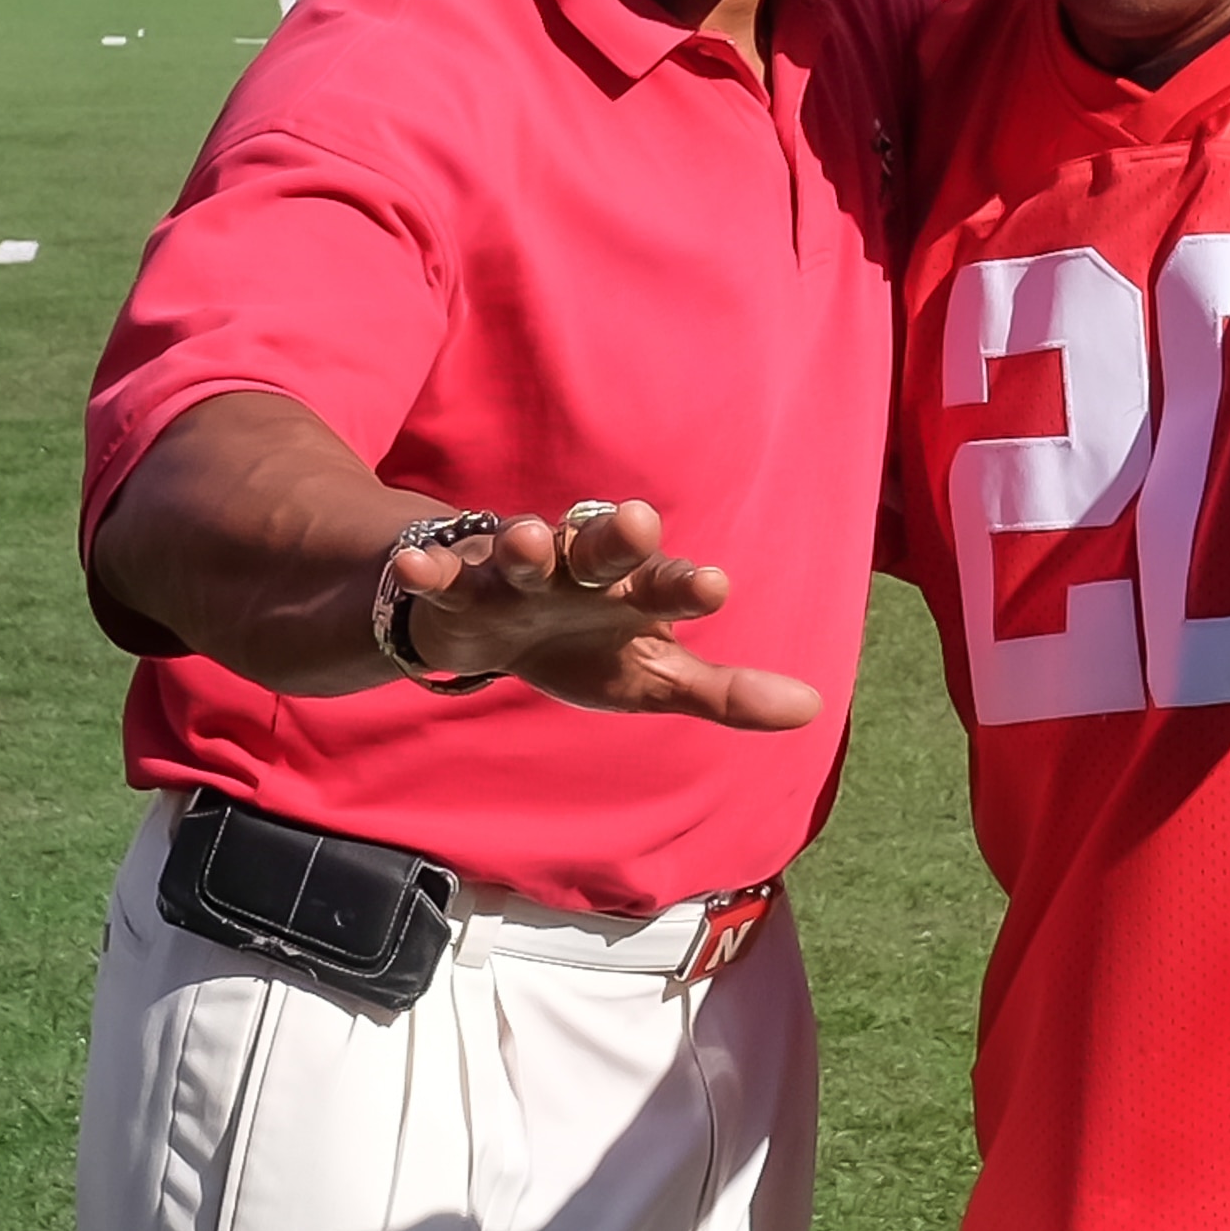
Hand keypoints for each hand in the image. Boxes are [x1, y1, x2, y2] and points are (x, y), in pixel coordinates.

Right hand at [386, 498, 821, 729]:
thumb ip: (725, 694)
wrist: (490, 626)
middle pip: (598, 550)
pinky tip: (415, 567)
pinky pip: (438, 578)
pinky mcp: (455, 589)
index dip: (684, 586)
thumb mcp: (652, 676)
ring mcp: (513, 575)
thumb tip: (814, 708)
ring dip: (523, 543)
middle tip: (637, 521)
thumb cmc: (585, 645)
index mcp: (628, 592)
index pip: (663, 585)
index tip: (714, 585)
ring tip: (528, 536)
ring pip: (518, 553)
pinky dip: (426, 571)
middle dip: (614, 538)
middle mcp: (575, 571)